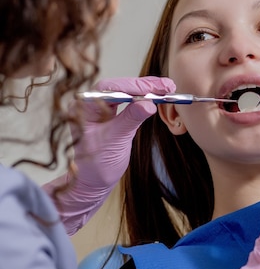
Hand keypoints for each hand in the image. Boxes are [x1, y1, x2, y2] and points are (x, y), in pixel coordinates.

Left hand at [43, 76, 174, 234]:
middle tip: (167, 86)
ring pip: (125, 92)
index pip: (110, 88)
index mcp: (83, 108)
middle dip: (144, 86)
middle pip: (120, 87)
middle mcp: (90, 104)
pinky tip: (157, 96)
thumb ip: (131, 120)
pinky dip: (143, 99)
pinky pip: (128, 102)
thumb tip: (148, 103)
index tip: (155, 88)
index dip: (133, 86)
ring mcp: (101, 108)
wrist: (94, 182)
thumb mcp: (116, 141)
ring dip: (146, 90)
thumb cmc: (97, 166)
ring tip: (167, 89)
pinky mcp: (111, 114)